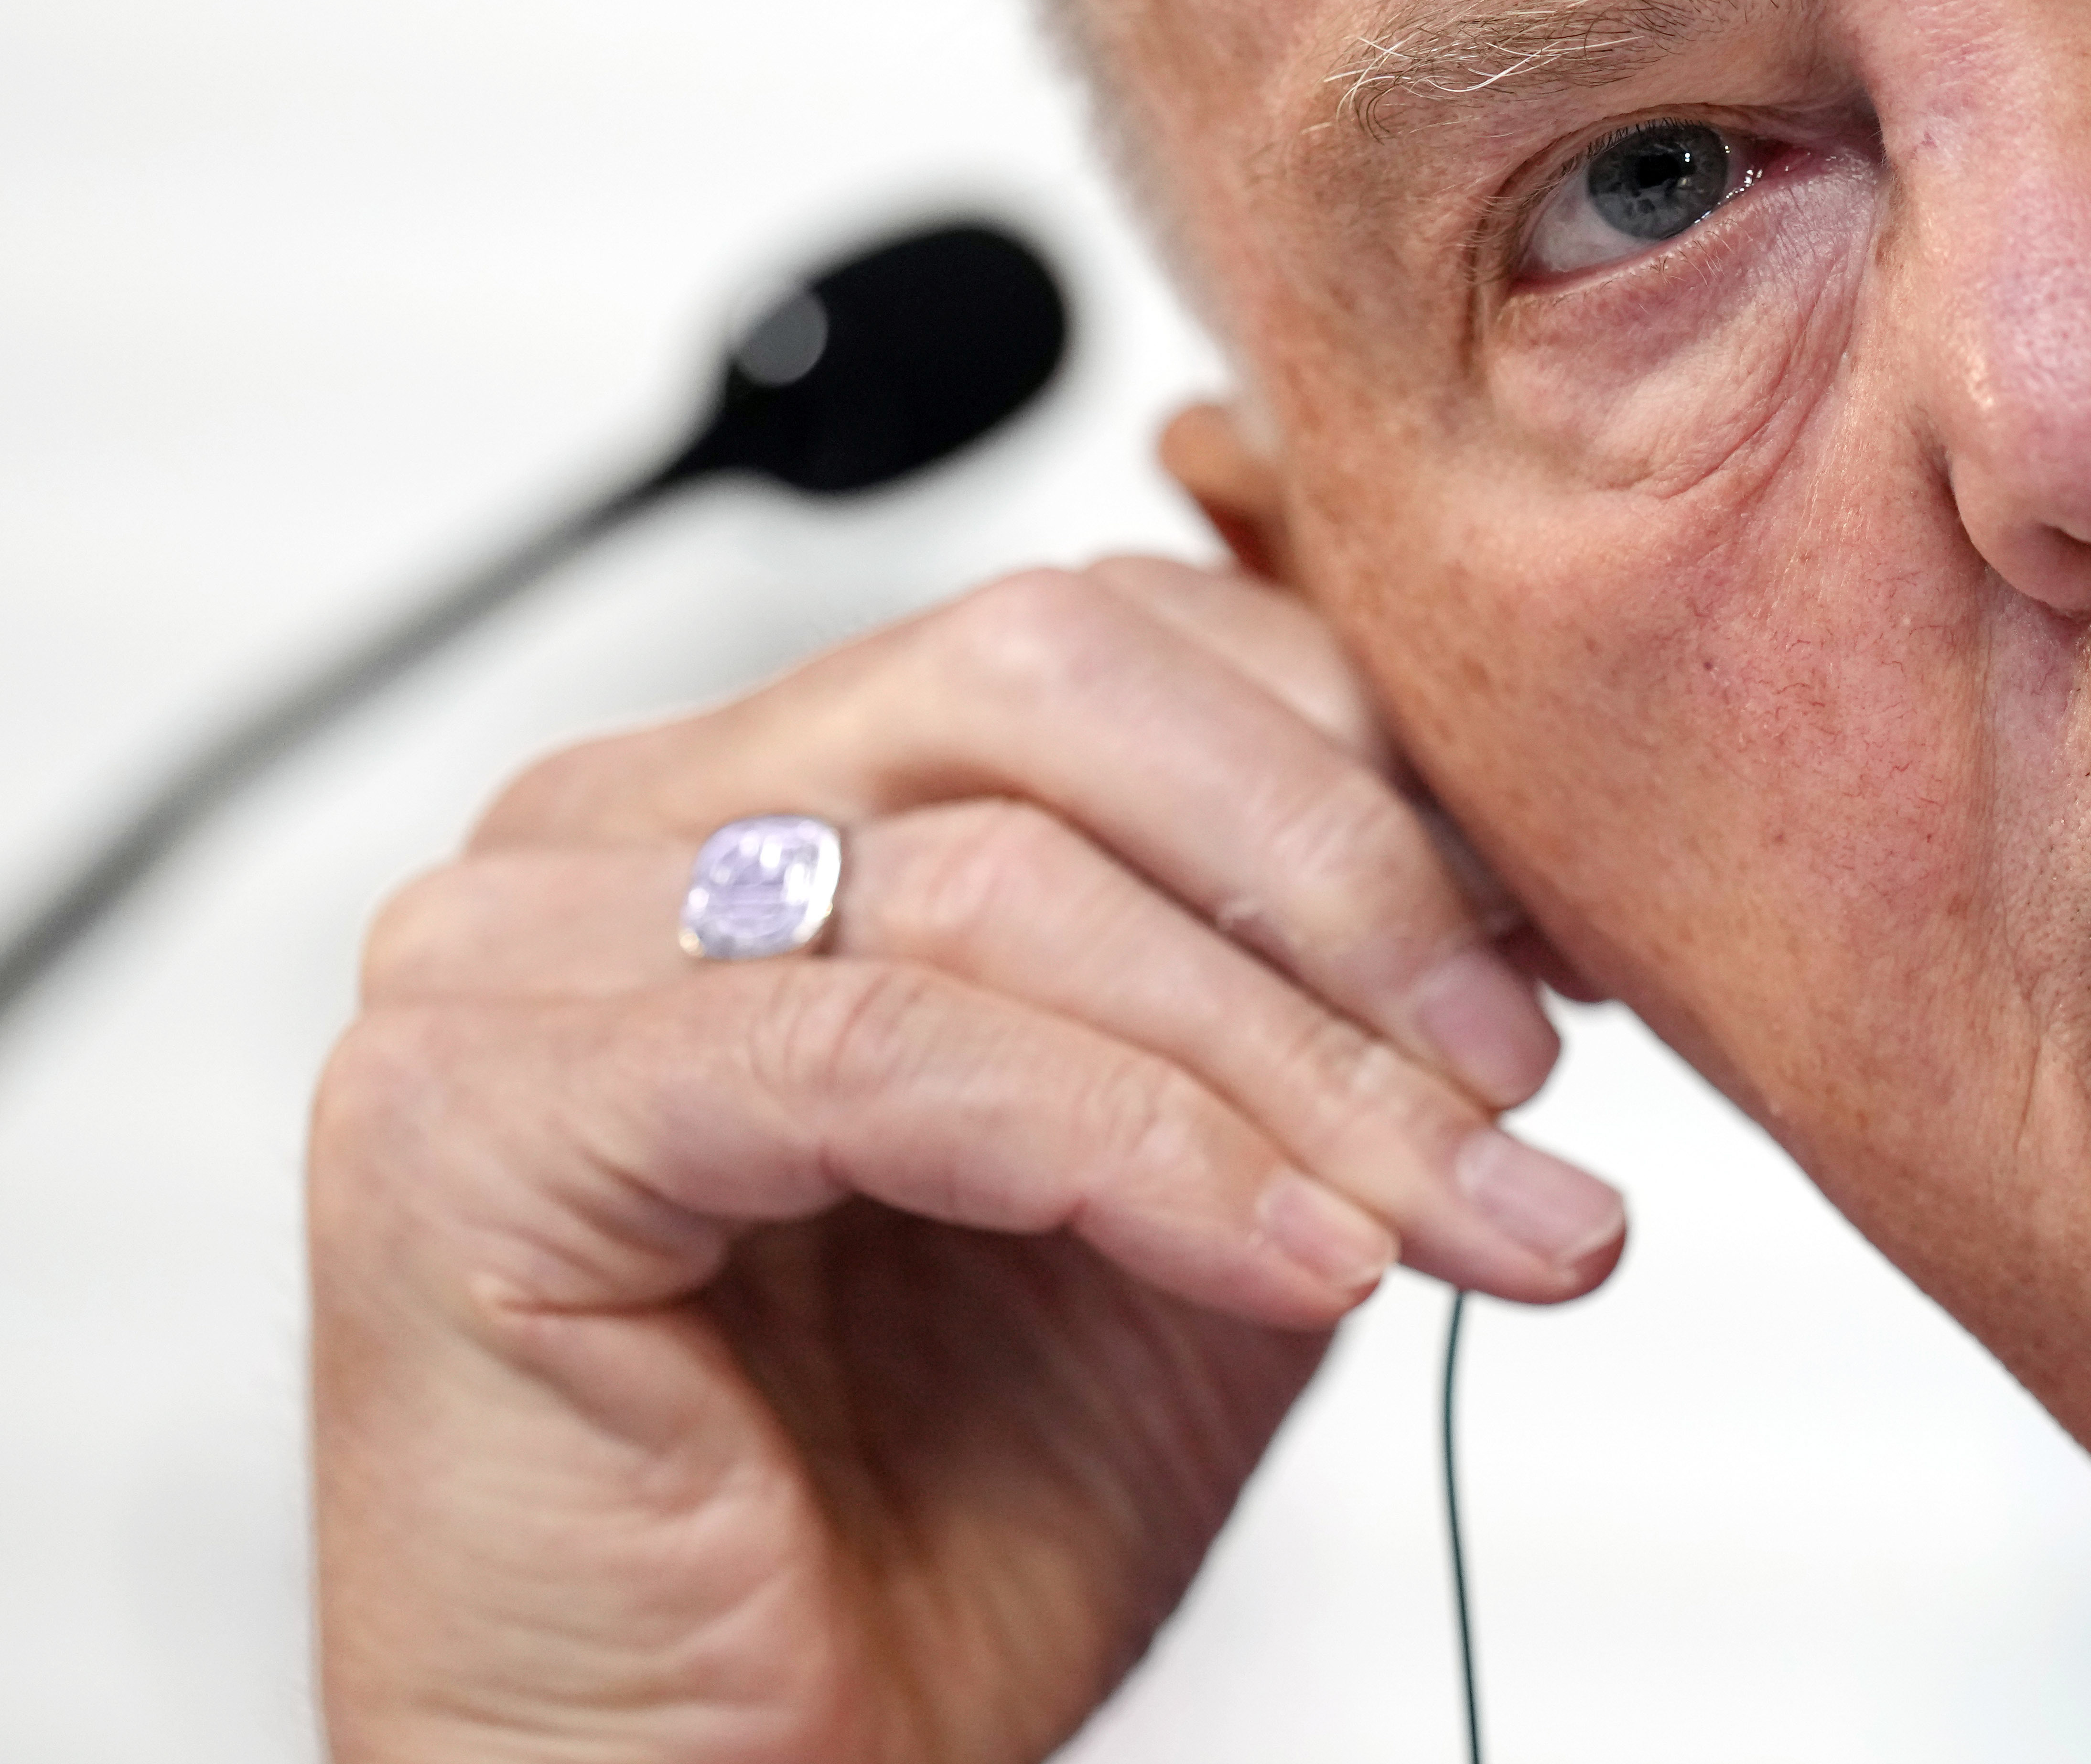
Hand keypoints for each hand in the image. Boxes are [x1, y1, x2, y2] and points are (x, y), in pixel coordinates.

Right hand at [309, 556, 1622, 1762]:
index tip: (1563, 949)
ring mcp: (510, 952)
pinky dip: (1141, 1150)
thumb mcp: (1207, 1187)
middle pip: (1054, 674)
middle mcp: (618, 824)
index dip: (1369, 759)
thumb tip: (1532, 862)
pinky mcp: (471, 1118)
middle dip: (1341, 873)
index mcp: (772, 786)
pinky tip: (1305, 1270)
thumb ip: (1305, 990)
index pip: (1112, 631)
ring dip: (1290, 1058)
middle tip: (1520, 1077)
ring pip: (999, 875)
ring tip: (1461, 1213)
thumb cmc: (931, 1516)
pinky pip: (886, 1050)